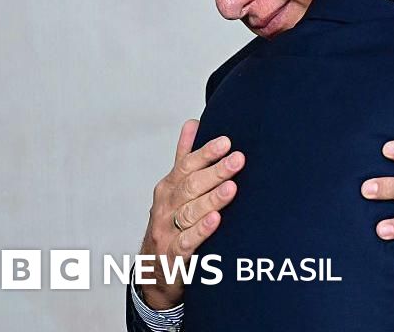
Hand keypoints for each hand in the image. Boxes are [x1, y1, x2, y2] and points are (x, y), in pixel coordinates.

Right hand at [137, 119, 244, 308]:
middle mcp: (165, 207)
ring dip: (211, 199)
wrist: (155, 272)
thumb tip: (192, 122)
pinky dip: (201, 231)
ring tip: (231, 187)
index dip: (206, 153)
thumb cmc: (170, 223)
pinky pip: (187, 242)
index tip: (227, 142)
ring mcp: (167, 231)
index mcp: (168, 188)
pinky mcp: (173, 256)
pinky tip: (215, 220)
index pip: (186, 166)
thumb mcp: (174, 189)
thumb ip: (184, 157)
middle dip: (215, 171)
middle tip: (238, 159)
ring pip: (190, 212)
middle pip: (191, 186)